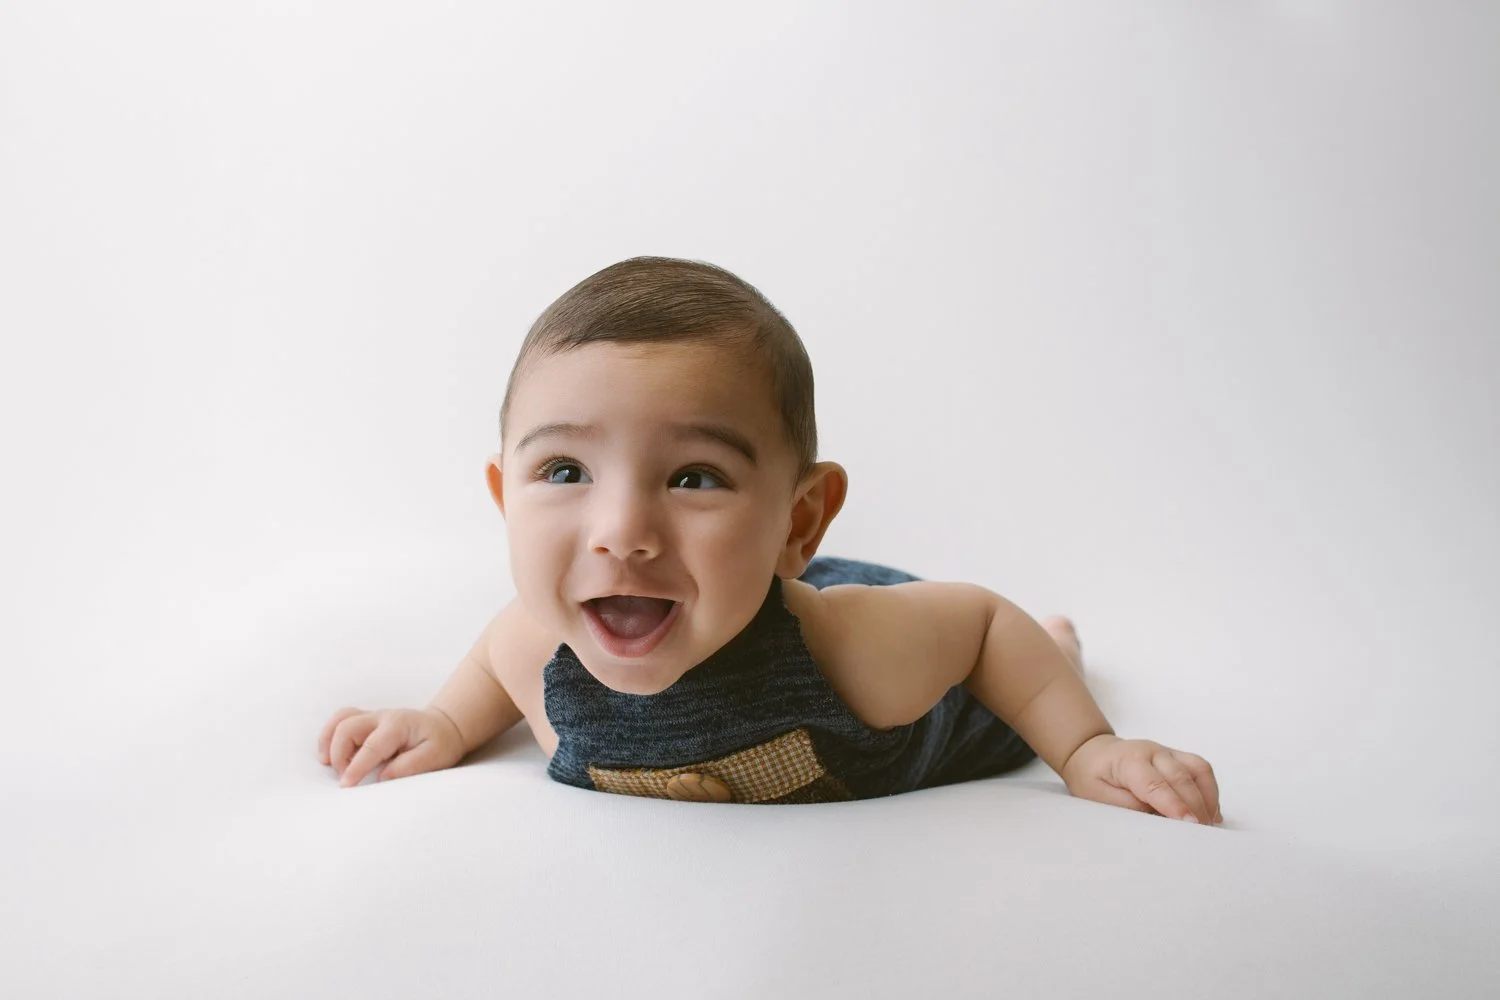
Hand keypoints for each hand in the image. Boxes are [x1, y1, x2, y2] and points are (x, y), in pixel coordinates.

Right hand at [317, 706, 465, 787]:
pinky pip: (341, 721)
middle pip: (348, 726)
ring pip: (341, 719)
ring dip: (329, 740)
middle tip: (344, 778)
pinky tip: (329, 755)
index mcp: (399, 725)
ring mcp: (372, 717)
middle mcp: (382, 717)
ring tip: (326, 763)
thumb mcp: (435, 757)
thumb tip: (383, 778)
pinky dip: (330, 736)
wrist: (444, 727)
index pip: (371, 745)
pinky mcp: (366, 721)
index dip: (356, 766)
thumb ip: (410, 766)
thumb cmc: (440, 743)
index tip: (346, 785)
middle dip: (339, 754)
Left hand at [1060, 734, 1222, 824]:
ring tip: (1210, 825)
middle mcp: (1152, 752)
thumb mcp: (1097, 796)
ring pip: (1197, 769)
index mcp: (1129, 761)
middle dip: (1195, 806)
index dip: (1174, 805)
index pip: (1156, 784)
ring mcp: (1167, 752)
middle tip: (1203, 834)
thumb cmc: (1092, 776)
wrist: (1091, 753)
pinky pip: (1200, 768)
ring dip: (1207, 797)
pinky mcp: (1176, 757)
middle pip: (1181, 777)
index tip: (1189, 824)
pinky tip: (1211, 812)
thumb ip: (1127, 806)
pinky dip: (1209, 789)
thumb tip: (1156, 816)